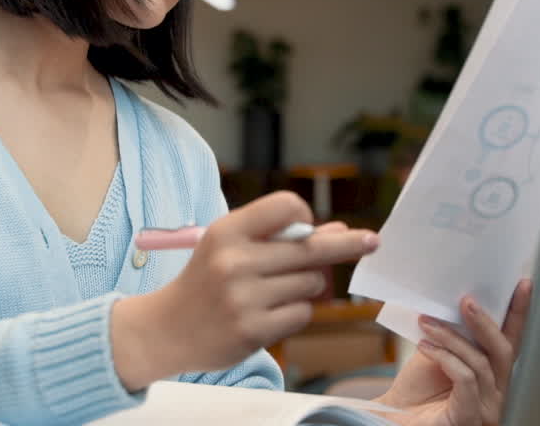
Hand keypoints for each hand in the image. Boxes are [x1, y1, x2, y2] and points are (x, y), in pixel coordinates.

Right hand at [111, 191, 377, 388]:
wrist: (166, 328)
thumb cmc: (207, 279)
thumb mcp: (231, 246)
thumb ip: (279, 236)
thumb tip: (339, 230)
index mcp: (227, 231)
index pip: (286, 207)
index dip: (305, 216)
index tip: (309, 227)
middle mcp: (234, 262)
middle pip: (311, 248)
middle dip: (344, 244)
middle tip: (372, 240)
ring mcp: (243, 299)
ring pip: (311, 283)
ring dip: (308, 285)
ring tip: (277, 289)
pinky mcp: (252, 331)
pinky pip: (301, 313)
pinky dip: (296, 311)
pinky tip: (271, 312)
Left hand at [378, 279, 531, 425]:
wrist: (394, 416)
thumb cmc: (416, 390)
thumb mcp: (437, 351)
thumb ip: (454, 332)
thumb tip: (456, 299)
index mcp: (492, 373)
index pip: (510, 340)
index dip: (518, 313)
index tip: (522, 284)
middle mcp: (497, 392)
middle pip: (503, 350)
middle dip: (485, 321)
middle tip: (465, 300)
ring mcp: (487, 407)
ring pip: (480, 362)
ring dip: (452, 337)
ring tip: (427, 323)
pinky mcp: (471, 416)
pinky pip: (466, 378)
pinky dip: (446, 358)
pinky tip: (425, 347)